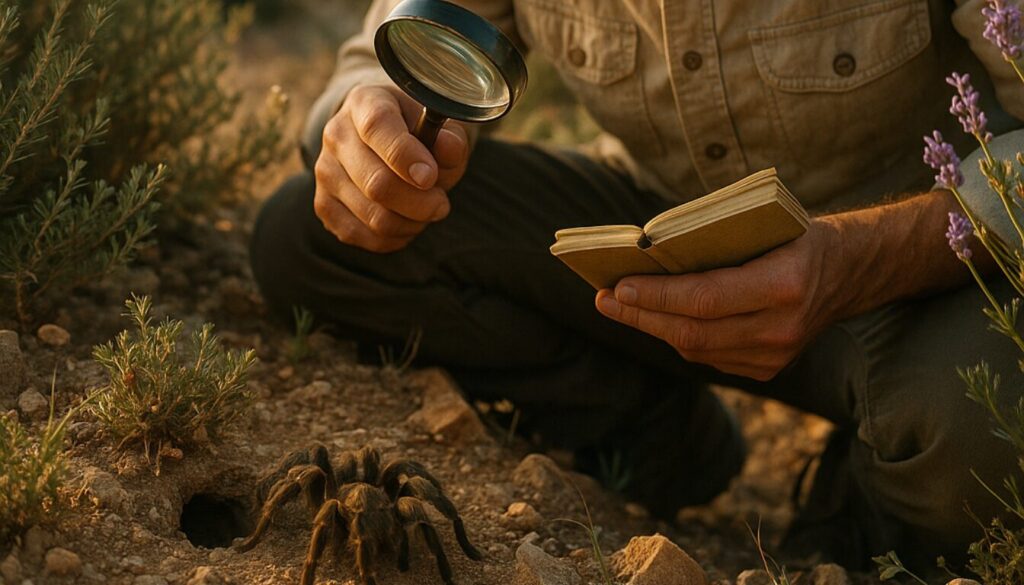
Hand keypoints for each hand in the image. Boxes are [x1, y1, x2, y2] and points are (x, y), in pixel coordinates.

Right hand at [314, 84, 469, 251]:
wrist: (383, 141)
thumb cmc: (417, 132)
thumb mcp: (439, 127)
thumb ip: (449, 138)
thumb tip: (448, 148)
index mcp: (365, 102)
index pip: (378, 127)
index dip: (405, 156)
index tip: (430, 177)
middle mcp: (336, 135)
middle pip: (377, 184)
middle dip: (421, 203)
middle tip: (442, 204)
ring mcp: (325, 172)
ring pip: (374, 217)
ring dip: (412, 223)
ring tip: (425, 211)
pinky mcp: (324, 205)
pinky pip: (364, 236)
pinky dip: (394, 238)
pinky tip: (406, 222)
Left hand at [595, 220, 843, 380]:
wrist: (851, 272)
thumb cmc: (796, 236)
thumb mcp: (765, 225)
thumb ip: (716, 243)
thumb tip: (649, 253)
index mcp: (784, 286)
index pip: (704, 298)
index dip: (656, 295)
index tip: (617, 285)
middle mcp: (781, 328)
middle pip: (692, 331)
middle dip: (641, 315)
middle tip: (603, 299)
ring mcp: (776, 356)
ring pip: (696, 350)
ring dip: (653, 328)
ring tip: (619, 307)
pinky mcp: (768, 370)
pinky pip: (709, 357)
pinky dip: (678, 337)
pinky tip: (655, 319)